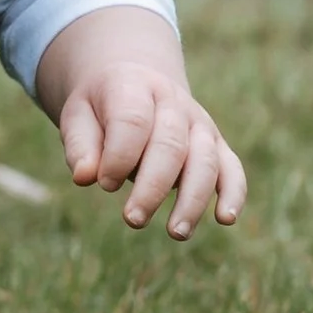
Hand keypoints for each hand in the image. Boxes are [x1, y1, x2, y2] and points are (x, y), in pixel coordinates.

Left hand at [34, 7, 245, 239]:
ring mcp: (199, 124)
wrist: (134, 79)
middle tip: (132, 219)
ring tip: (175, 233)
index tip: (103, 183)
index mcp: (134, 87)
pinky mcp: (216, 145)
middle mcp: (173, 103)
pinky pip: (232, 168)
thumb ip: (80, 144)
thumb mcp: (79, 114)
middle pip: (171, 145)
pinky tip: (225, 219)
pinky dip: (233, 193)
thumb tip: (85, 177)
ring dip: (193, 199)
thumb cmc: (101, 107)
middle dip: (153, 187)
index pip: (133, 121)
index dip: (119, 156)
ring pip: (205, 160)